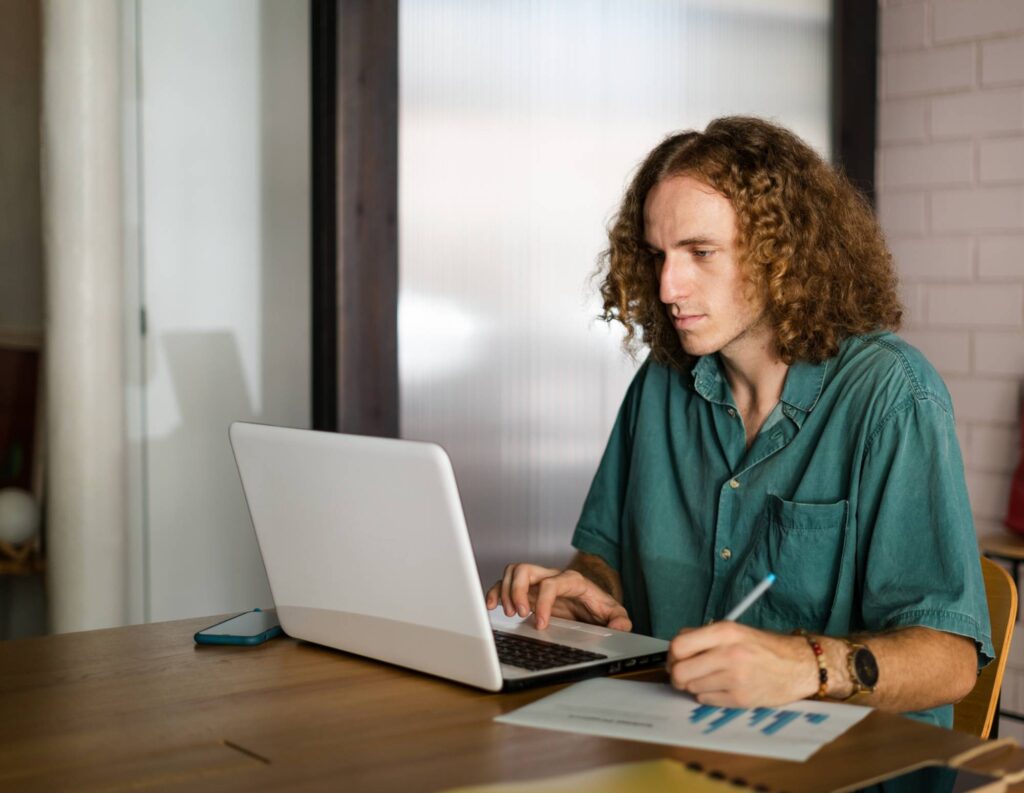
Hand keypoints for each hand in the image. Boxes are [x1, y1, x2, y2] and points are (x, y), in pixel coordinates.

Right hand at [484, 563, 631, 630]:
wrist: (593, 604)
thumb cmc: (600, 607)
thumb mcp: (615, 614)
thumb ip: (620, 619)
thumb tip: (621, 626)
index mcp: (572, 580)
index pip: (552, 583)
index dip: (543, 603)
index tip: (540, 623)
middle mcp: (552, 576)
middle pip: (526, 569)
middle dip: (518, 591)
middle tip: (520, 614)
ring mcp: (538, 581)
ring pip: (514, 572)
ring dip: (506, 591)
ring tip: (510, 613)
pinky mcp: (528, 590)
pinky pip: (506, 583)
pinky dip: (496, 591)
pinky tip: (492, 606)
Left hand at [666, 622, 818, 707]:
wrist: (798, 665)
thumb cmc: (763, 647)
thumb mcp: (734, 630)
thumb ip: (704, 636)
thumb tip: (675, 650)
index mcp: (725, 632)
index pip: (679, 645)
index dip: (671, 654)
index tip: (675, 658)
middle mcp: (729, 654)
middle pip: (680, 671)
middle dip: (676, 674)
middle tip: (683, 674)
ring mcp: (735, 679)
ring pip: (690, 687)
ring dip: (694, 684)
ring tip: (709, 678)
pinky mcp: (740, 699)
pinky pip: (705, 699)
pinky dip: (707, 694)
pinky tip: (721, 687)